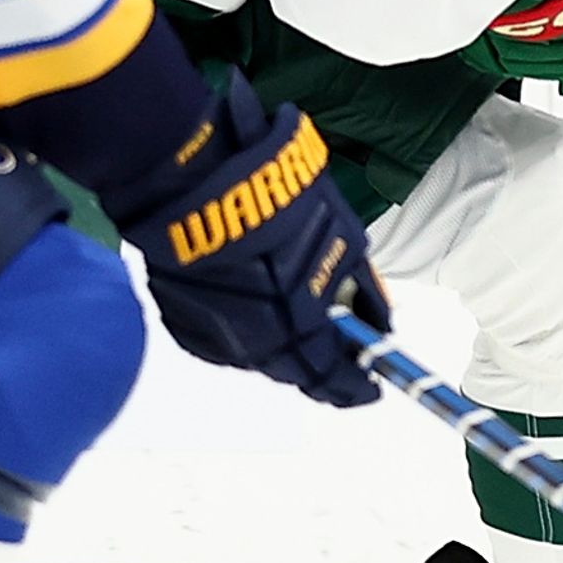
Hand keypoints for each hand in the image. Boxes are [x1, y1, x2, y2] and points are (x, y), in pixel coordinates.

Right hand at [109, 76, 387, 407]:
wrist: (195, 176)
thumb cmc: (282, 203)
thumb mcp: (343, 241)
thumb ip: (363, 291)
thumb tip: (380, 325)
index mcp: (299, 333)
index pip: (335, 381)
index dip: (357, 386)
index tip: (371, 386)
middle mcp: (256, 349)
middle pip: (295, 370)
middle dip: (318, 358)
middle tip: (333, 340)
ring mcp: (214, 336)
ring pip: (257, 353)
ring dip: (280, 339)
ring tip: (291, 305)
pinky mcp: (182, 319)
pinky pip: (224, 335)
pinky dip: (244, 323)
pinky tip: (251, 294)